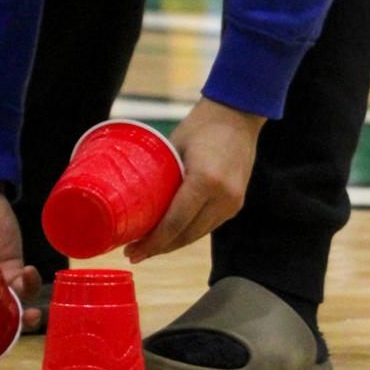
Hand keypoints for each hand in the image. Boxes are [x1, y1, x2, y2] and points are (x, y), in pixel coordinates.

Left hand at [126, 98, 264, 262]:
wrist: (238, 116)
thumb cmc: (201, 125)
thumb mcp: (174, 147)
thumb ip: (160, 176)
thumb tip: (132, 201)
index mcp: (206, 180)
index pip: (175, 223)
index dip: (153, 242)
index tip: (133, 251)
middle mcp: (223, 197)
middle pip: (186, 235)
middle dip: (159, 248)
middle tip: (134, 254)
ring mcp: (233, 202)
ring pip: (197, 234)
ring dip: (173, 243)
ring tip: (148, 247)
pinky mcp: (236, 204)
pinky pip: (208, 225)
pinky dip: (188, 232)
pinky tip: (171, 235)